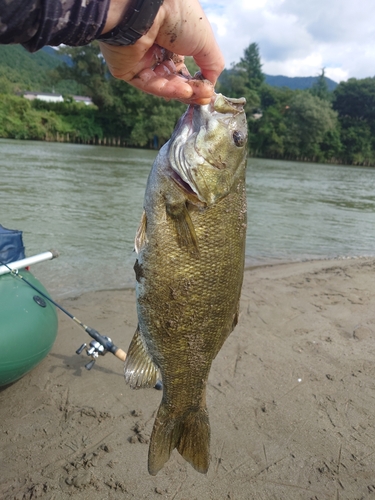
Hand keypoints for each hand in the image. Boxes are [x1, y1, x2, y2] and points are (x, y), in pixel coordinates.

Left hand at [98, 0, 224, 103]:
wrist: (149, 8)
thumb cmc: (179, 15)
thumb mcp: (206, 41)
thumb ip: (212, 65)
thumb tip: (211, 86)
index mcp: (172, 38)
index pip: (183, 67)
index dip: (196, 81)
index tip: (208, 92)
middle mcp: (155, 48)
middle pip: (174, 78)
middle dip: (190, 89)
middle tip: (203, 97)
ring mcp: (140, 59)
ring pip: (162, 84)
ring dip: (180, 91)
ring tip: (193, 93)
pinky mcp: (126, 68)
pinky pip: (148, 84)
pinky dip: (166, 90)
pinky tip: (182, 91)